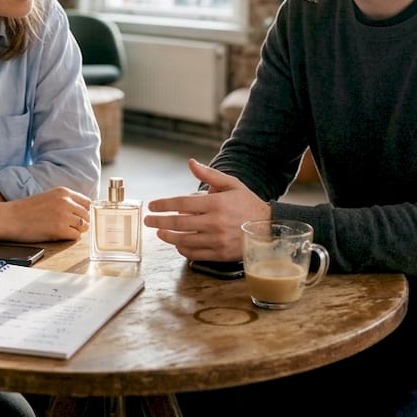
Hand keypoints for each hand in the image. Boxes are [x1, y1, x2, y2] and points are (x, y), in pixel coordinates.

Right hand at [2, 186, 92, 241]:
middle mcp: (66, 202)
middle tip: (70, 227)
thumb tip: (81, 212)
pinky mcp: (60, 229)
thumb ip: (64, 201)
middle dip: (81, 222)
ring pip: (84, 226)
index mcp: (63, 192)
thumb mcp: (48, 197)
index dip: (83, 212)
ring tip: (63, 231)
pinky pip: (76, 236)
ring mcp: (64, 215)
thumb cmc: (26, 210)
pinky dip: (70, 238)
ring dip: (76, 230)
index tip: (78, 218)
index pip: (87, 202)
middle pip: (87, 215)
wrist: (10, 218)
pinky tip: (59, 236)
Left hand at [143, 158, 268, 260]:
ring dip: (168, 237)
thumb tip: (191, 162)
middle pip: (179, 223)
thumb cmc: (247, 204)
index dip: (164, 205)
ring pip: (184, 240)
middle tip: (148, 221)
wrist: (268, 228)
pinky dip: (182, 249)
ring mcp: (217, 240)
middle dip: (159, 222)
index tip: (152, 206)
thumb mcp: (232, 184)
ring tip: (160, 233)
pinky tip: (177, 244)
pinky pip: (195, 253)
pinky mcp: (220, 254)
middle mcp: (215, 222)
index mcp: (216, 203)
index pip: (182, 203)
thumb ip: (209, 174)